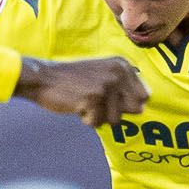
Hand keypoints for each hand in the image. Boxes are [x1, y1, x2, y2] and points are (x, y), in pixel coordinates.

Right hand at [18, 56, 147, 126]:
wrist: (44, 78)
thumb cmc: (73, 80)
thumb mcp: (103, 73)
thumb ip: (124, 87)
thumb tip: (143, 107)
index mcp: (123, 65)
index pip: (144, 96)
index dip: (127, 103)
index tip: (108, 97)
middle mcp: (118, 72)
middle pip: (134, 110)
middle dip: (116, 112)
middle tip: (96, 100)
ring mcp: (106, 85)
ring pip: (116, 120)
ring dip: (99, 116)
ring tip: (85, 100)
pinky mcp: (94, 99)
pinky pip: (98, 123)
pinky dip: (86, 119)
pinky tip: (77, 104)